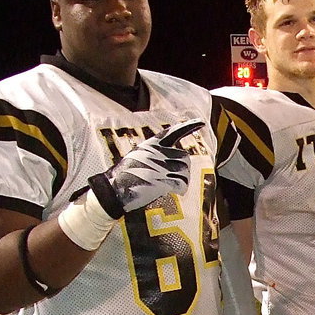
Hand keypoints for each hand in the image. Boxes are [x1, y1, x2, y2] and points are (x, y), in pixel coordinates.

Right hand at [88, 119, 203, 217]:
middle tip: (175, 177)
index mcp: (150, 145)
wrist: (113, 191)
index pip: (172, 132)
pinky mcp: (162, 180)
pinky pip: (182, 183)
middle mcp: (156, 153)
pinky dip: (181, 189)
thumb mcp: (136, 157)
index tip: (201, 123)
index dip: (189, 127)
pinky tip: (176, 191)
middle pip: (184, 157)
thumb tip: (171, 159)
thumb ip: (153, 154)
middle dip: (183, 168)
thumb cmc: (124, 176)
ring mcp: (159, 166)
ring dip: (182, 179)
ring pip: (185, 171)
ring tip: (172, 185)